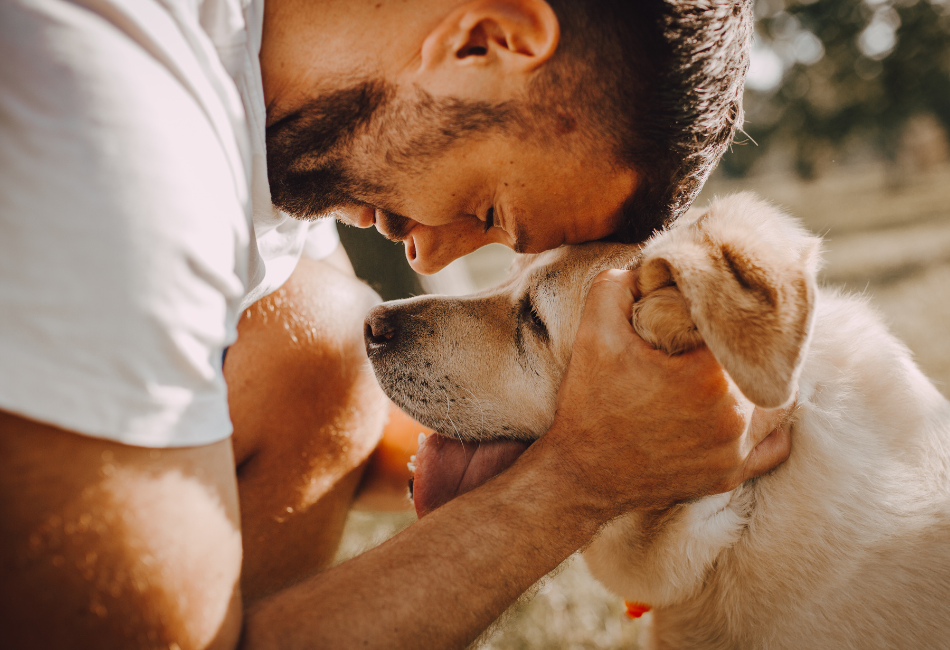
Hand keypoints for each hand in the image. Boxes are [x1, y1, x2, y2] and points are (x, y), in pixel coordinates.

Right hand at [545, 269, 791, 514]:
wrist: (579, 475)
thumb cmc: (589, 405)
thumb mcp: (594, 333)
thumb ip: (618, 286)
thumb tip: (648, 269)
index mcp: (708, 377)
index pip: (743, 328)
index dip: (730, 312)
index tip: (714, 307)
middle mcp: (734, 416)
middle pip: (764, 363)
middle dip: (746, 346)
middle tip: (724, 335)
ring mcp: (735, 451)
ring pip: (778, 402)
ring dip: (761, 381)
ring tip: (736, 366)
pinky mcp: (730, 476)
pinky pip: (774, 445)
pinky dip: (767, 424)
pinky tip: (747, 406)